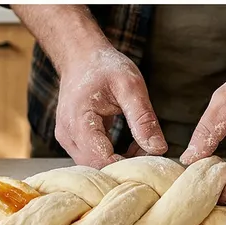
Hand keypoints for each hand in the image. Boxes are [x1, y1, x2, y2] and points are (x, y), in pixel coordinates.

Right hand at [54, 48, 166, 167]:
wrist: (81, 57)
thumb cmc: (104, 67)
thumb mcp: (131, 87)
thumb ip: (143, 119)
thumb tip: (159, 149)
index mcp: (78, 121)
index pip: (101, 160)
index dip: (127, 166)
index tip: (151, 159)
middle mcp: (67, 135)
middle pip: (96, 167)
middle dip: (126, 166)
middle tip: (151, 154)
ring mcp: (67, 139)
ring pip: (94, 166)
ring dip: (120, 162)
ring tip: (142, 146)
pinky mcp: (72, 140)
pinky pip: (92, 158)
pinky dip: (113, 156)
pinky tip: (131, 146)